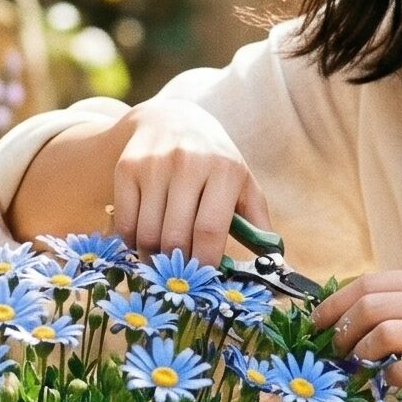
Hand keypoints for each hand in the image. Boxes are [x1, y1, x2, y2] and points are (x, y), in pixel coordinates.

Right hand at [112, 96, 269, 266]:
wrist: (170, 120)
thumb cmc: (214, 161)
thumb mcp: (242, 183)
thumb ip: (258, 223)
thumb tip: (275, 264)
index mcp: (224, 170)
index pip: (210, 230)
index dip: (205, 263)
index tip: (204, 281)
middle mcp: (188, 163)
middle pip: (176, 237)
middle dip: (178, 266)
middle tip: (181, 275)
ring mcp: (154, 165)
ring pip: (147, 234)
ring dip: (153, 258)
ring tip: (161, 259)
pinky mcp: (127, 168)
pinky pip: (125, 222)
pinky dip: (131, 241)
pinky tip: (143, 238)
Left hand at [312, 265, 401, 401]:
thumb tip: (346, 316)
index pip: (373, 281)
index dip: (335, 302)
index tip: (315, 323)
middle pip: (372, 303)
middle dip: (340, 329)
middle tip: (332, 350)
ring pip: (385, 332)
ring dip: (360, 354)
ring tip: (357, 367)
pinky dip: (388, 379)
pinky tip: (390, 385)